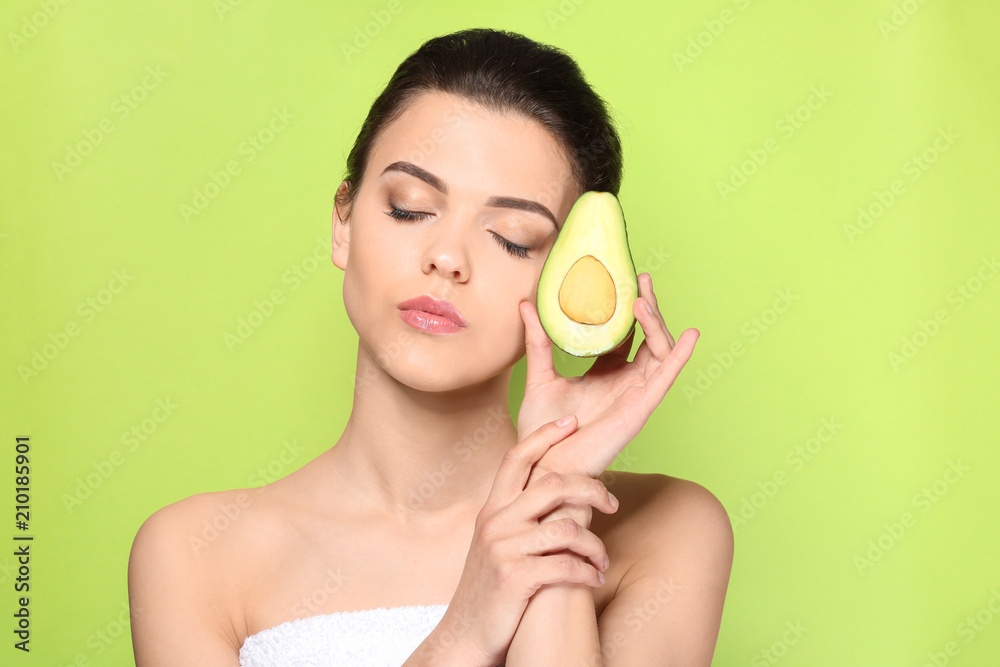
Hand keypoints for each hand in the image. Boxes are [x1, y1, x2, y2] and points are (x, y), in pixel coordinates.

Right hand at [423, 416, 617, 666]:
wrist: (466, 636)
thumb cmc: (491, 588)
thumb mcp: (497, 543)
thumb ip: (519, 515)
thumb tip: (557, 490)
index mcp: (492, 509)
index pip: (517, 457)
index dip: (545, 434)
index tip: (573, 423)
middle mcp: (495, 522)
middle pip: (552, 484)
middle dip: (591, 489)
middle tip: (611, 502)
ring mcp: (504, 549)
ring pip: (567, 527)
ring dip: (595, 544)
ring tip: (601, 559)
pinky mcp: (515, 578)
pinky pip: (566, 565)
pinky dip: (587, 572)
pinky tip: (593, 579)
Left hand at [517, 272, 698, 479]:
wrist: (542, 464)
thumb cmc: (541, 431)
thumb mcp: (539, 376)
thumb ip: (538, 342)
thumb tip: (527, 305)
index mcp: (605, 374)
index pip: (625, 334)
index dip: (628, 308)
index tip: (625, 278)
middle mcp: (625, 382)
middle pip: (647, 338)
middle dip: (648, 307)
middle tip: (641, 278)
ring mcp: (635, 394)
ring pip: (659, 352)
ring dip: (657, 324)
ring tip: (643, 301)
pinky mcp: (640, 408)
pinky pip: (666, 378)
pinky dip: (679, 356)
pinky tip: (690, 335)